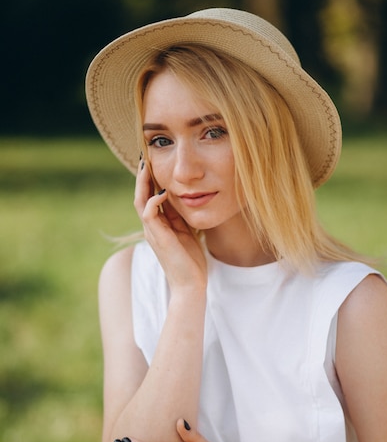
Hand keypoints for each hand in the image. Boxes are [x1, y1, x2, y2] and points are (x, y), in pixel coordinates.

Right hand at [134, 161, 206, 291]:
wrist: (190, 285)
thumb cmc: (191, 261)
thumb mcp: (187, 233)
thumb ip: (181, 218)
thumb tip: (183, 200)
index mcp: (158, 225)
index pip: (149, 197)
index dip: (150, 180)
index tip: (153, 161)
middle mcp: (152, 227)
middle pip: (140, 195)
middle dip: (142, 176)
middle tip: (145, 156)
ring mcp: (153, 232)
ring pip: (140, 201)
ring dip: (143, 183)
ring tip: (146, 165)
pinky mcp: (158, 238)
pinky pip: (149, 213)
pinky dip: (153, 200)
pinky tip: (162, 191)